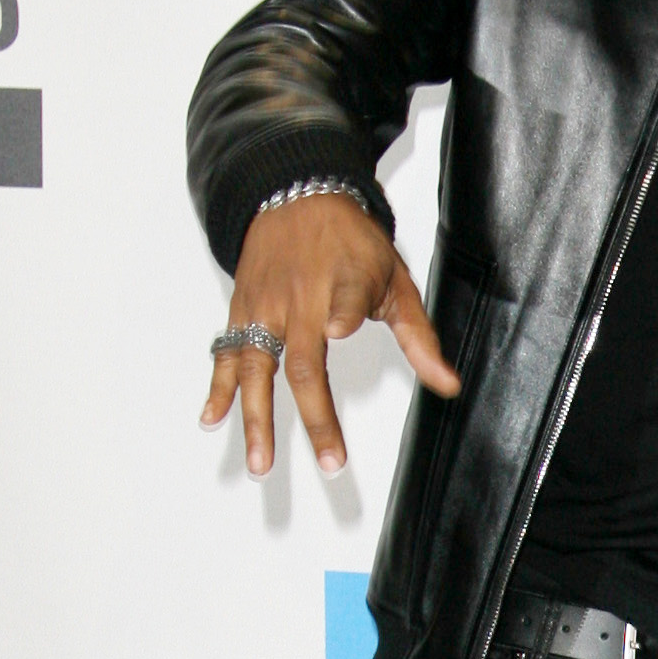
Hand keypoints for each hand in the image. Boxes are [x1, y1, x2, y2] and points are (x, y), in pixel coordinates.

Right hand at [202, 191, 459, 479]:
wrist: (295, 194)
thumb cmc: (350, 242)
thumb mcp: (394, 280)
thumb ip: (418, 337)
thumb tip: (447, 385)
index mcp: (339, 284)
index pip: (341, 301)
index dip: (340, 314)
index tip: (338, 329)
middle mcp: (298, 300)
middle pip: (302, 363)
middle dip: (315, 416)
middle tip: (330, 461)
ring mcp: (264, 308)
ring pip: (256, 369)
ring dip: (257, 419)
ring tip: (261, 464)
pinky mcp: (241, 310)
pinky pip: (226, 354)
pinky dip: (217, 388)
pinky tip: (210, 419)